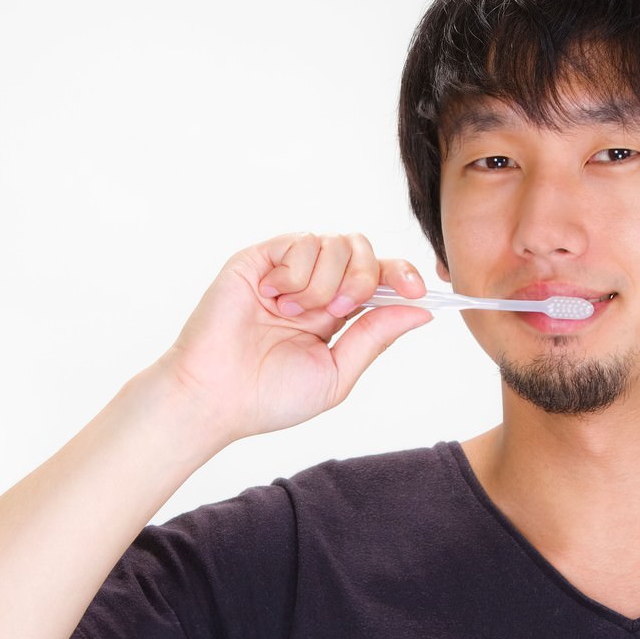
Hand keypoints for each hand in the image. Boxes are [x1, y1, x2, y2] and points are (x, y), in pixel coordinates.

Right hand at [158, 233, 433, 443]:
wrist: (217, 397)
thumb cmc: (269, 396)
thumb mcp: (337, 373)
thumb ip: (376, 337)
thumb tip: (422, 312)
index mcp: (336, 312)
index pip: (380, 276)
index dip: (403, 275)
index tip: (419, 291)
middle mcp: (314, 285)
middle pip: (364, 250)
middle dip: (364, 280)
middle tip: (336, 313)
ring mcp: (287, 269)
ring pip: (336, 243)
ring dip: (324, 283)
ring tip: (293, 314)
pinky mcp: (260, 258)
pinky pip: (302, 241)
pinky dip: (297, 274)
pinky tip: (273, 298)